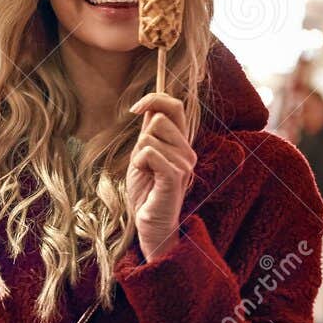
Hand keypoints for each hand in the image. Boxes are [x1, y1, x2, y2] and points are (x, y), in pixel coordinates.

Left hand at [127, 92, 195, 262]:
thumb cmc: (146, 191)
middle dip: (142, 137)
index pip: (175, 105)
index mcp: (181, 143)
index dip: (154, 99)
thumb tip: (150, 105)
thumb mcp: (144, 155)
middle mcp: (187, 150)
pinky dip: (139, 162)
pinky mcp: (175, 176)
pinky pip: (150, 152)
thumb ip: (149, 132)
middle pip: (159, 119)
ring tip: (146, 173)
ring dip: (138, 155)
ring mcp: (184, 163)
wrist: (150, 223)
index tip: (134, 109)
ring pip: (150, 137)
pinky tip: (145, 176)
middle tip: (144, 161)